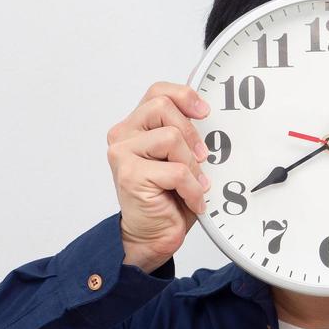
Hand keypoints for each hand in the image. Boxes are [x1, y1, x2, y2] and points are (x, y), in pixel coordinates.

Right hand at [107, 82, 210, 273]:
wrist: (153, 236)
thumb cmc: (167, 198)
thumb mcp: (179, 158)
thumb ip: (183, 134)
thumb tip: (205, 112)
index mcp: (135, 126)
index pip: (157, 92)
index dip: (184, 96)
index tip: (204, 113)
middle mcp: (123, 136)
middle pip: (162, 107)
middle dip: (191, 133)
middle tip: (202, 158)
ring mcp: (123, 154)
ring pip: (171, 137)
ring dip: (192, 165)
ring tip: (194, 185)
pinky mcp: (130, 175)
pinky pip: (176, 171)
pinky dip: (192, 189)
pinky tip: (192, 200)